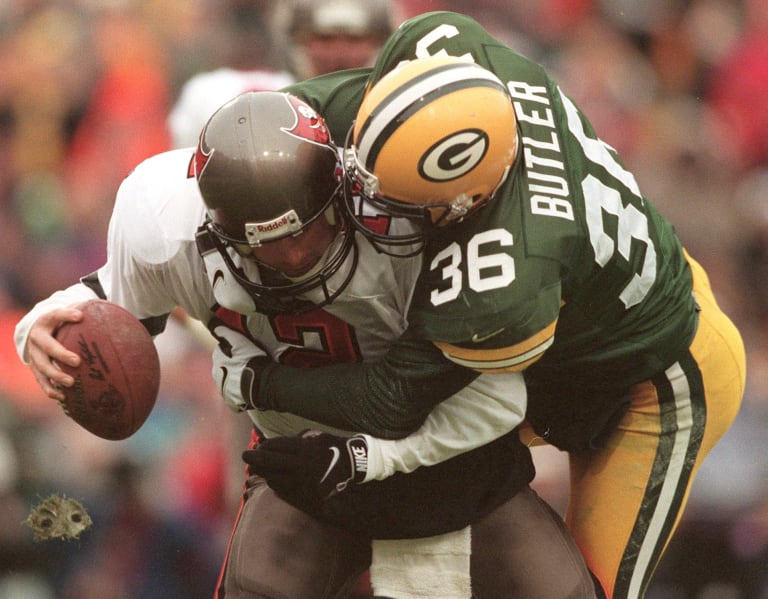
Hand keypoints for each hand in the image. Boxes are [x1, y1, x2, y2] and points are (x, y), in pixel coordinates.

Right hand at [25, 307, 84, 401]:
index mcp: (45, 321)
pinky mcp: (35, 368)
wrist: (37, 331)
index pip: (55, 315)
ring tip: (71, 382)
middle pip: (47, 347)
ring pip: (42, 367)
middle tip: (77, 361)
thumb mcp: (67, 313)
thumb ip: (81, 311)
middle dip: (61, 354)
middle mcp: (37, 338)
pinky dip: (50, 390)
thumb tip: (108, 308)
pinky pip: (41, 381)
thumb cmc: (60, 322)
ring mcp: (34, 354)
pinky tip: (63, 397)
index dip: (66, 315)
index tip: (80, 316)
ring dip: (55, 376)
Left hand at [210, 321, 271, 411]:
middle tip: (247, 364)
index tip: (242, 352)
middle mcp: (216, 377)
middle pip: (222, 368)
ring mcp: (224, 391)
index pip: (220, 352)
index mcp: (217, 362)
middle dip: (231, 366)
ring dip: (235, 380)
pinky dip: (239, 393)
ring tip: (249, 377)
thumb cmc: (253, 361)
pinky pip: (233, 396)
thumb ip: (227, 333)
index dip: (231, 351)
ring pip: (227, 382)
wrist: (263, 384)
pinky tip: (249, 389)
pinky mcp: (232, 403)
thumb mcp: (241, 342)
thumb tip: (216, 327)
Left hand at [242, 431, 367, 511]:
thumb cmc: (332, 446)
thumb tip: (273, 443)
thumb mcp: (316, 435)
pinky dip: (275, 483)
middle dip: (254, 459)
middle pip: (270, 463)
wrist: (353, 465)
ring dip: (263, 472)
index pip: (275, 447)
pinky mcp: (305, 494)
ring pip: (273, 478)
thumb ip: (295, 439)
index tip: (256, 446)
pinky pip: (283, 490)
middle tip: (245, 455)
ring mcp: (303, 482)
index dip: (263, 447)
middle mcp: (302, 465)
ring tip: (257, 468)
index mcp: (304, 448)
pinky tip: (272, 478)